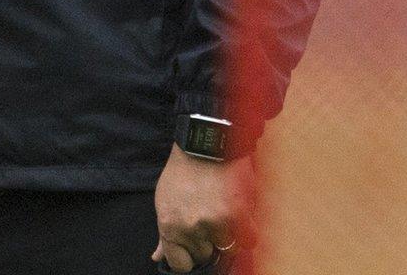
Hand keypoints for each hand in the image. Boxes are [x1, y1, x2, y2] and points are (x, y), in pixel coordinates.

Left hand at [153, 144, 245, 271]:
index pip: (180, 264)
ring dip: (229, 236)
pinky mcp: (237, 215)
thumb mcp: (165, 200)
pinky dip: (247, 231)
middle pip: (205, 256)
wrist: (206, 142)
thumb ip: (165, 234)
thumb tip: (158, 257)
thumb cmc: (183, 170)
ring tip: (225, 213)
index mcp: (169, 227)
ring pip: (228, 249)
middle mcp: (190, 228)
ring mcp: (214, 223)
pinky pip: (248, 240)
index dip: (189, 257)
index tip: (195, 247)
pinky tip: (241, 217)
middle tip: (210, 220)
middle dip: (208, 242)